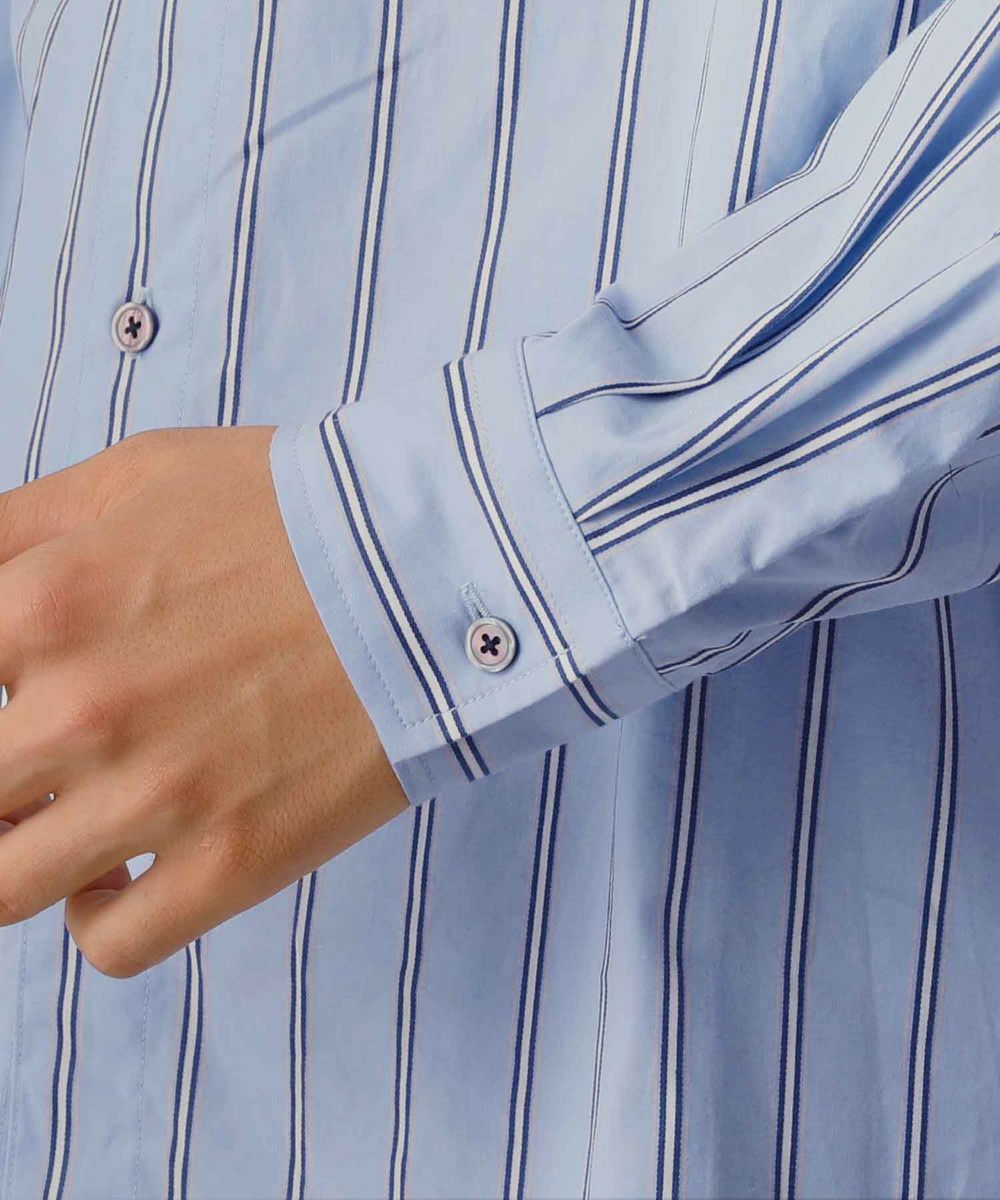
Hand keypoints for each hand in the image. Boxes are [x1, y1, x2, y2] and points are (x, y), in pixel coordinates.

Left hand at [0, 427, 407, 976]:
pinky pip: (111, 943)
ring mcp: (158, 798)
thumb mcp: (137, 475)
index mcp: (43, 606)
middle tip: (45, 753)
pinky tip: (124, 869)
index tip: (25, 690)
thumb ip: (14, 526)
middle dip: (4, 771)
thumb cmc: (292, 509)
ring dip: (21, 855)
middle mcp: (80, 711)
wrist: (435, 564)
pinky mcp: (233, 862)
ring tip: (68, 821)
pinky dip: (98, 916)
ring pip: (1, 888)